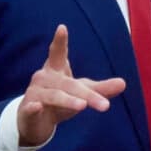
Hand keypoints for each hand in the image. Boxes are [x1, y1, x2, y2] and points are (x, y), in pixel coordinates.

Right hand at [17, 25, 125, 146]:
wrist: (33, 122)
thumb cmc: (59, 101)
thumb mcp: (80, 93)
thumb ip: (100, 89)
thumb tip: (123, 83)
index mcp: (56, 70)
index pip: (58, 53)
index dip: (60, 41)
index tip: (62, 27)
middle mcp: (44, 78)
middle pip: (68, 84)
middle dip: (86, 94)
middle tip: (105, 105)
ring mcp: (35, 93)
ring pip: (54, 96)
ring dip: (67, 100)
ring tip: (82, 106)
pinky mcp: (27, 110)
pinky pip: (31, 107)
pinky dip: (33, 107)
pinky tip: (38, 107)